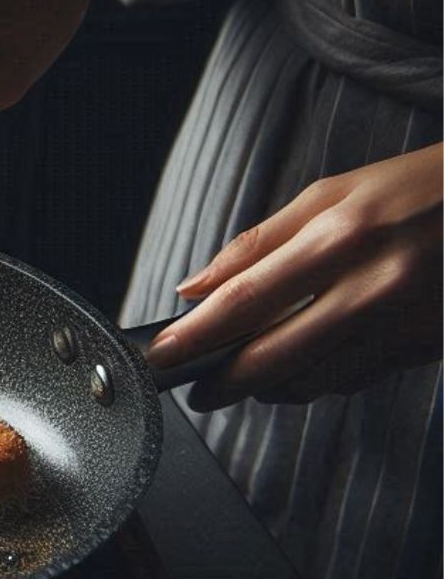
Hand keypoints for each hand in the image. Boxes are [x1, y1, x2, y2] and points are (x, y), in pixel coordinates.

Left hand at [148, 143, 443, 410]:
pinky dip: (313, 382)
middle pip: (274, 356)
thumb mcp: (336, 194)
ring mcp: (406, 323)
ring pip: (313, 380)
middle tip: (194, 389)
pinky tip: (293, 372)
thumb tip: (195, 288)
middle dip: (222, 382)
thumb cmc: (422, 188)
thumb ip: (258, 244)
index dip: (196, 336)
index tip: (161, 356)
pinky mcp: (428, 348)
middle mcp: (374, 284)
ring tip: (238, 380)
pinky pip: (353, 380)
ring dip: (265, 388)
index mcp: (343, 234)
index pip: (247, 299)